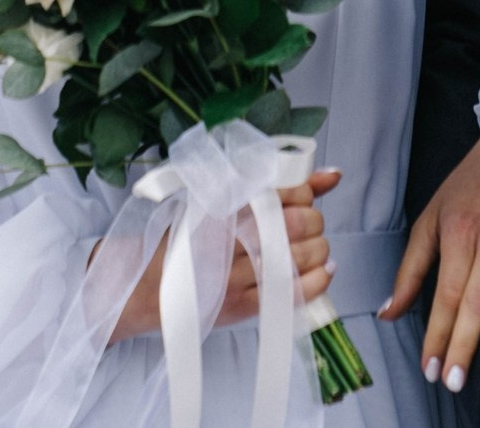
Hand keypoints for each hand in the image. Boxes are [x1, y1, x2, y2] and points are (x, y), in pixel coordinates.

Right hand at [109, 167, 342, 343]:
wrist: (145, 285)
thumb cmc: (184, 238)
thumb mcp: (220, 199)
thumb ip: (278, 186)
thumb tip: (334, 174)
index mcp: (224, 203)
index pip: (286, 190)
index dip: (304, 193)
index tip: (300, 198)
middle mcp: (232, 236)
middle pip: (300, 223)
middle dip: (313, 221)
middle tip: (305, 224)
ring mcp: (236, 273)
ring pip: (300, 256)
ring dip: (318, 249)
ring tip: (310, 248)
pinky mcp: (241, 305)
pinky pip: (293, 292)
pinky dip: (318, 280)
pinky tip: (324, 269)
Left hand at [382, 124, 479, 394]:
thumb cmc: (470, 185)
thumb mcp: (431, 217)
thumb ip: (411, 268)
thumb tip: (390, 312)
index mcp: (459, 233)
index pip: (445, 294)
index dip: (437, 334)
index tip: (430, 367)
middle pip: (476, 299)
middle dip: (463, 343)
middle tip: (453, 379)